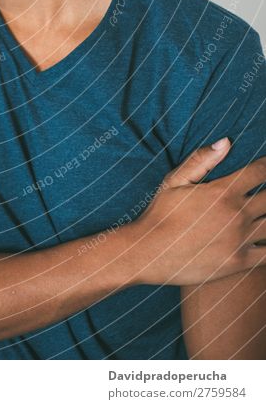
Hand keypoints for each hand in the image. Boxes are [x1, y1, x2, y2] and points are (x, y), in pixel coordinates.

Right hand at [131, 138, 265, 285]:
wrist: (149, 253)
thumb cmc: (160, 214)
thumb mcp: (174, 181)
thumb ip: (202, 160)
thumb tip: (227, 141)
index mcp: (223, 191)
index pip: (259, 172)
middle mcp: (236, 214)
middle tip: (264, 192)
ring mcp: (240, 239)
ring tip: (264, 213)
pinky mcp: (239, 262)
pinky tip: (263, 237)